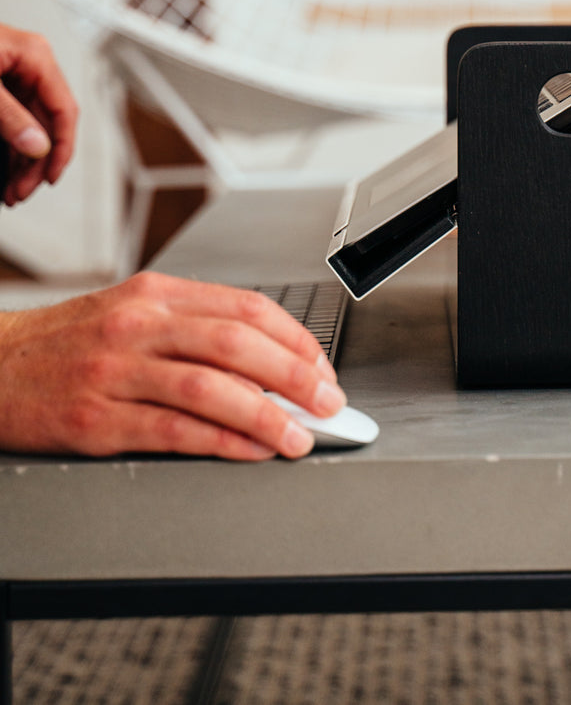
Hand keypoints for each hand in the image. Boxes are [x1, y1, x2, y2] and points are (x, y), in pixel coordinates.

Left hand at [0, 24, 78, 206]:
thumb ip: (9, 117)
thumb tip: (35, 146)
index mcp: (35, 56)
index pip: (64, 109)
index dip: (61, 148)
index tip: (49, 177)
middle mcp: (31, 65)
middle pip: (47, 123)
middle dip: (35, 163)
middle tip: (21, 191)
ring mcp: (16, 74)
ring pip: (32, 126)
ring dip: (23, 160)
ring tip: (12, 189)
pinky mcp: (1, 85)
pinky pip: (15, 120)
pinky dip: (11, 145)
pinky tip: (7, 168)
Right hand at [0, 272, 347, 459]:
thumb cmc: (69, 343)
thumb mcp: (132, 311)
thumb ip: (194, 325)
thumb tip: (268, 357)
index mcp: (156, 293)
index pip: (246, 308)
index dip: (295, 339)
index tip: (322, 368)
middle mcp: (139, 325)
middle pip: (237, 344)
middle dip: (295, 376)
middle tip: (328, 403)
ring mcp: (116, 372)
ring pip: (211, 388)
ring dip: (267, 416)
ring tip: (298, 436)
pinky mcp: (96, 420)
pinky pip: (174, 430)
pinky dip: (222, 442)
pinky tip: (251, 451)